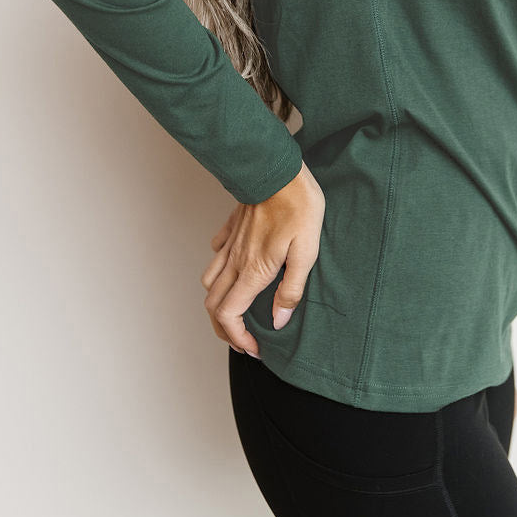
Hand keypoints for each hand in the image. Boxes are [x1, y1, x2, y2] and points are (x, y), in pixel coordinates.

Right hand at [200, 160, 324, 356]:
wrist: (278, 168)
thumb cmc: (298, 206)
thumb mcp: (307, 251)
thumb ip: (291, 289)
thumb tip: (278, 321)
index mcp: (253, 271)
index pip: (229, 316)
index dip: (237, 338)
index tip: (254, 347)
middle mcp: (235, 261)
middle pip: (213, 305)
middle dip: (224, 329)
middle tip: (244, 339)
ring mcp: (231, 243)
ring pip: (209, 282)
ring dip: (218, 302)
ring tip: (237, 311)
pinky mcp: (232, 227)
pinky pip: (216, 253)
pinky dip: (219, 270)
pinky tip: (235, 269)